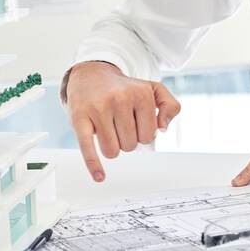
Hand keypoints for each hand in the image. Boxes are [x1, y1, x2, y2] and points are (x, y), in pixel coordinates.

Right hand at [62, 60, 181, 181]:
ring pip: (112, 151)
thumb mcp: (153, 89)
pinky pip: (88, 148)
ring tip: (108, 130)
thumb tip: (162, 129)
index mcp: (141, 94)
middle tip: (118, 124)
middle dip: (126, 140)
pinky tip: (99, 176)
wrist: (91, 74)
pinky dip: (93, 165)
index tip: (135, 123)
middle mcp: (120, 98)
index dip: (142, 134)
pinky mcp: (79, 118)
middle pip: (130, 145)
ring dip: (111, 147)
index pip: (149, 136)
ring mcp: (98, 108)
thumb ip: (170, 106)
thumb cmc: (123, 88)